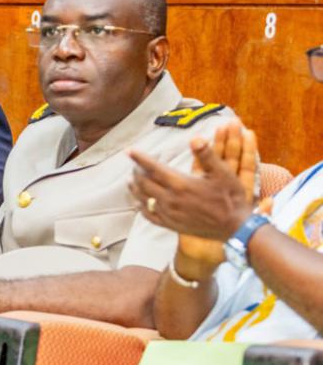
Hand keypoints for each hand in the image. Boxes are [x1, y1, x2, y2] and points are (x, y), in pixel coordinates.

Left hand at [129, 121, 257, 264]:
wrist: (235, 227)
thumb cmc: (231, 197)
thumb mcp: (223, 172)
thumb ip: (207, 155)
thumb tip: (194, 138)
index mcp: (181, 184)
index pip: (153, 168)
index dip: (139, 158)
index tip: (129, 151)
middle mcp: (171, 199)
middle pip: (144, 183)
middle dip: (137, 172)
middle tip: (135, 165)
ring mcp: (169, 213)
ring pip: (143, 199)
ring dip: (135, 188)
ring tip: (131, 180)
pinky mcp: (171, 225)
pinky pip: (149, 216)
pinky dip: (141, 207)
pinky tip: (138, 203)